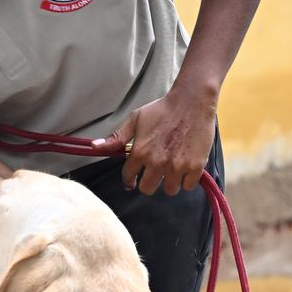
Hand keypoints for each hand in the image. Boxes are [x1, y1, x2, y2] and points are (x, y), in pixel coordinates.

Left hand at [94, 88, 216, 196]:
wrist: (191, 101)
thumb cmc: (162, 109)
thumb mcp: (135, 120)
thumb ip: (116, 137)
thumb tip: (95, 146)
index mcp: (140, 153)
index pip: (128, 178)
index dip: (130, 179)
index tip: (133, 179)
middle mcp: (157, 162)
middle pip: (148, 189)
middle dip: (148, 183)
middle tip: (154, 174)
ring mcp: (177, 166)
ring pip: (169, 190)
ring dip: (169, 183)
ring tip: (170, 171)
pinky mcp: (195, 166)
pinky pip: (188, 186)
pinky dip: (187, 180)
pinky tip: (185, 169)